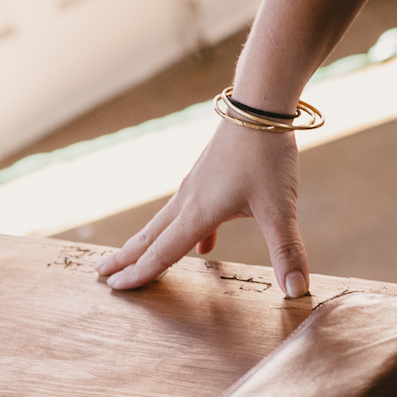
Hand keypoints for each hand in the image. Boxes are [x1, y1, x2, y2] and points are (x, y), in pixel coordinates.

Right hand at [92, 123, 309, 298]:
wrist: (260, 106)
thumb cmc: (267, 154)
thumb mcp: (280, 208)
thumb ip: (287, 250)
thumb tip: (296, 290)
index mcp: (198, 213)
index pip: (161, 252)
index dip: (138, 273)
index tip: (113, 288)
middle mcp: (189, 200)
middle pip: (151, 236)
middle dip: (126, 257)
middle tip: (100, 275)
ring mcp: (197, 185)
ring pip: (166, 222)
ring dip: (149, 242)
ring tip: (135, 257)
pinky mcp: (210, 174)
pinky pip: (191, 210)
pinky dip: (189, 232)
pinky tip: (204, 245)